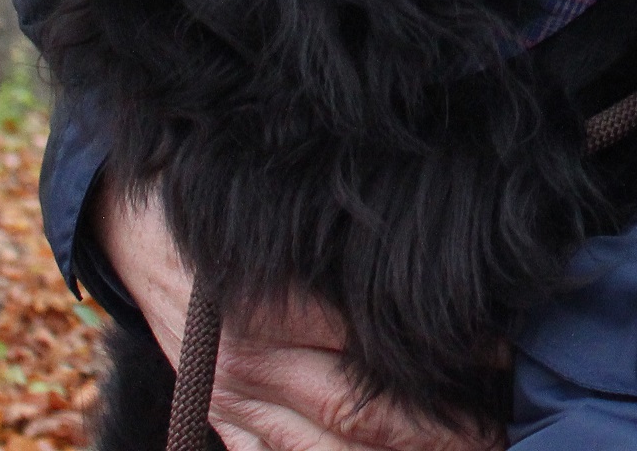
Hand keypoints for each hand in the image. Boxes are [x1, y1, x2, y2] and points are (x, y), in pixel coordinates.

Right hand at [89, 179, 493, 450]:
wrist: (132, 224)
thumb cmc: (226, 208)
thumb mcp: (286, 217)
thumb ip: (350, 253)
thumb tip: (436, 275)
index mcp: (270, 307)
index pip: (373, 347)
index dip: (445, 358)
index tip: (503, 360)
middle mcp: (249, 367)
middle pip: (359, 415)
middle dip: (437, 433)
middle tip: (499, 435)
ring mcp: (233, 404)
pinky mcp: (221, 423)